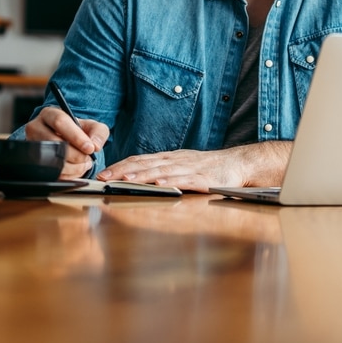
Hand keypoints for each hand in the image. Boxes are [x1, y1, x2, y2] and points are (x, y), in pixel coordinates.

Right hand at [24, 107, 108, 179]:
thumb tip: (95, 145)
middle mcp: (36, 128)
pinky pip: (51, 173)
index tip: (90, 148)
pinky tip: (76, 169)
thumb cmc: (78, 131)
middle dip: (76, 155)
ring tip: (83, 163)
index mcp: (49, 114)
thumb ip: (99, 132)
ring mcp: (32, 146)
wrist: (67, 142)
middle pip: (55, 143)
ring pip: (52, 161)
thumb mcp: (92, 126)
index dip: (76, 136)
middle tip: (88, 158)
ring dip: (73, 167)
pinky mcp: (35, 162)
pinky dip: (68, 175)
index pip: (60, 122)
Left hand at [96, 140, 291, 192]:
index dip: (120, 166)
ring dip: (140, 176)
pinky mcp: (202, 178)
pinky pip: (183, 179)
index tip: (103, 173)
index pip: (139, 160)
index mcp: (169, 158)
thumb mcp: (181, 166)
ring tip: (124, 180)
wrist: (238, 163)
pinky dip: (170, 181)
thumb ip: (162, 170)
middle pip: (144, 164)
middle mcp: (175, 160)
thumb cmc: (209, 168)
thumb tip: (138, 177)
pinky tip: (158, 184)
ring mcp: (188, 168)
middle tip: (103, 178)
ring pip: (160, 171)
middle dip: (122, 171)